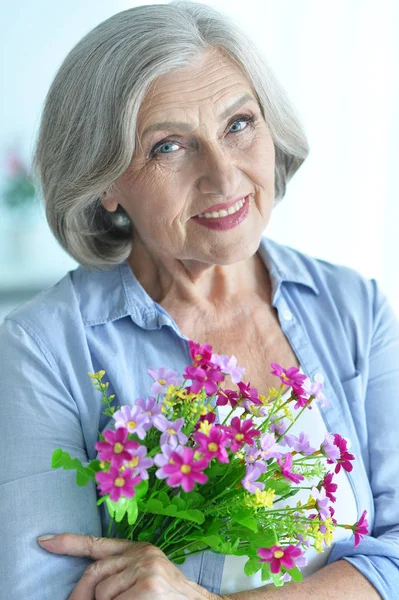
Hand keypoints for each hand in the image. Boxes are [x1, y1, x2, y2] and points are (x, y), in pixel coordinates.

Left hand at [38, 533, 219, 599]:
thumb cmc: (170, 598)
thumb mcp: (145, 578)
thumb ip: (119, 575)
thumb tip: (88, 589)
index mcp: (139, 549)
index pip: (97, 544)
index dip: (68, 542)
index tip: (44, 541)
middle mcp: (142, 553)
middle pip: (93, 573)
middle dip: (81, 596)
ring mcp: (146, 568)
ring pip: (101, 593)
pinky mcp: (148, 586)